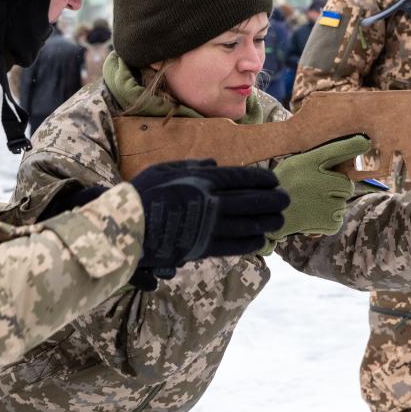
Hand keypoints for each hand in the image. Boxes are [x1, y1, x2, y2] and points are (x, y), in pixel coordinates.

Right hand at [129, 160, 289, 285]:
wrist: (125, 227)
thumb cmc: (141, 194)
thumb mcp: (164, 169)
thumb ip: (192, 166)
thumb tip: (215, 163)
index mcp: (201, 180)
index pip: (240, 178)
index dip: (261, 180)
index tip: (274, 181)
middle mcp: (209, 202)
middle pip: (250, 201)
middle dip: (271, 201)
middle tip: (285, 200)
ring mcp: (207, 227)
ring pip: (246, 224)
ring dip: (266, 222)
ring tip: (278, 221)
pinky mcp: (201, 248)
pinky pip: (232, 246)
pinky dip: (249, 243)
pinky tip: (260, 240)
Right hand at [262, 135, 371, 253]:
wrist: (263, 216)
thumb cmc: (280, 188)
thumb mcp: (294, 166)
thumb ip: (316, 162)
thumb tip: (344, 167)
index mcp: (309, 162)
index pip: (338, 149)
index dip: (354, 145)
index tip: (367, 141)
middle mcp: (320, 180)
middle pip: (346, 185)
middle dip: (336, 191)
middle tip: (315, 194)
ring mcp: (325, 201)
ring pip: (341, 204)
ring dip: (330, 208)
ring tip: (308, 207)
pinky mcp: (328, 221)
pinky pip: (337, 220)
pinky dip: (327, 223)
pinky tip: (310, 218)